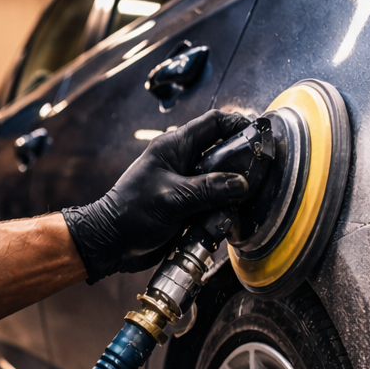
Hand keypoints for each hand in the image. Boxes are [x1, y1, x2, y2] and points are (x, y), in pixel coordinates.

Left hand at [62, 109, 254, 283]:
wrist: (110, 245)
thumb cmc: (130, 213)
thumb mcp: (172, 198)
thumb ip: (209, 189)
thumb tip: (242, 184)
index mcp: (175, 148)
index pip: (214, 123)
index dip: (239, 125)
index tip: (259, 138)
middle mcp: (183, 163)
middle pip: (223, 154)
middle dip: (241, 167)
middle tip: (256, 180)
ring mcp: (187, 186)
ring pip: (223, 184)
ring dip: (230, 198)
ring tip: (235, 209)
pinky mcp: (189, 208)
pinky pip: (214, 207)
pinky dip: (221, 216)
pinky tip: (222, 226)